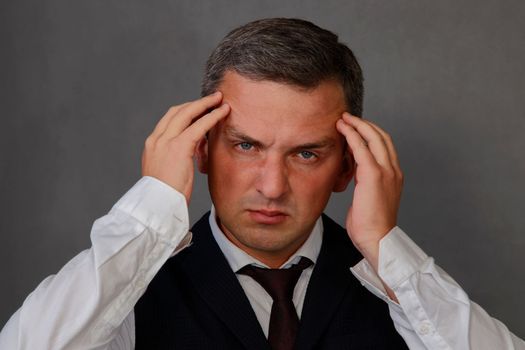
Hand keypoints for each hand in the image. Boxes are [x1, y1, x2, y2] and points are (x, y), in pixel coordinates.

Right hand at [142, 92, 229, 201]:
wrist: (157, 206)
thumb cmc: (164, 197)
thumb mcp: (166, 175)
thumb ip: (173, 161)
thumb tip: (185, 159)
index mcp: (152, 146)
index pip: (168, 120)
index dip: (185, 111)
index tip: (198, 108)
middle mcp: (156, 140)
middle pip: (176, 111)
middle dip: (196, 103)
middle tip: (212, 98)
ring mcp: (165, 141)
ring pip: (187, 113)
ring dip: (205, 104)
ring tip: (219, 99)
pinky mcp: (178, 147)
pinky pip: (199, 126)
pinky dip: (212, 116)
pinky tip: (223, 112)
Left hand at [336, 113, 402, 271]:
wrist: (377, 239)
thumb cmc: (371, 225)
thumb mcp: (370, 198)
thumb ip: (366, 183)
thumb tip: (355, 174)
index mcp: (394, 176)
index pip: (385, 146)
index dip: (371, 133)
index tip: (356, 128)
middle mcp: (393, 170)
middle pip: (382, 136)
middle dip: (364, 123)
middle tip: (348, 117)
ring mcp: (386, 171)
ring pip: (373, 137)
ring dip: (357, 124)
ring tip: (343, 118)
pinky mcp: (373, 174)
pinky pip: (361, 147)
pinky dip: (352, 134)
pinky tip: (342, 128)